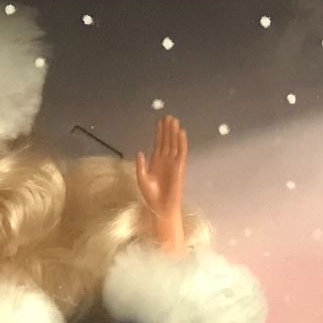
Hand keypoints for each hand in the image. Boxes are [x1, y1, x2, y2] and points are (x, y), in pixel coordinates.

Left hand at [134, 114, 188, 253]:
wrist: (160, 206)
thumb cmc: (151, 195)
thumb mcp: (142, 178)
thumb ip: (141, 165)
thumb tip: (140, 151)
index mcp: (156, 161)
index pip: (158, 143)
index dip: (159, 133)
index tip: (159, 122)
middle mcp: (165, 160)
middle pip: (167, 140)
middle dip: (167, 129)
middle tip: (168, 116)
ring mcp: (173, 162)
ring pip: (174, 143)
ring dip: (174, 132)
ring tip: (174, 120)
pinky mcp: (180, 166)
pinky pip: (182, 151)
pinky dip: (182, 142)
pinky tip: (181, 132)